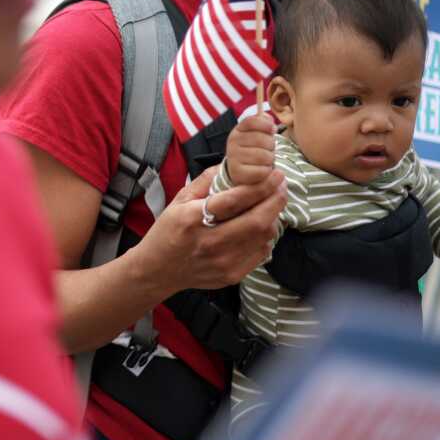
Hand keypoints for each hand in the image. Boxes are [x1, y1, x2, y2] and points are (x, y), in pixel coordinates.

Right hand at [130, 165, 285, 294]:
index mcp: (193, 219)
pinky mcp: (232, 275)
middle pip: (257, 220)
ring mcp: (223, 262)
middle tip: (281, 185)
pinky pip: (262, 252)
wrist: (158, 270)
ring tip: (271, 203)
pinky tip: (260, 226)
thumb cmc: (168, 231)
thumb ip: (205, 180)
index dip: (260, 186)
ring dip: (273, 217)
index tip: (274, 174)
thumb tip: (232, 164)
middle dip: (276, 199)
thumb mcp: (179, 200)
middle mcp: (210, 242)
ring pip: (264, 236)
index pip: (235, 200)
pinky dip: (266, 236)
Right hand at [225, 114, 275, 185]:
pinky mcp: (238, 173)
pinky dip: (267, 171)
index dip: (266, 125)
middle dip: (271, 146)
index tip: (272, 129)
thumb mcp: (256, 134)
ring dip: (270, 160)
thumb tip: (269, 119)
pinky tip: (262, 170)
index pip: (252, 121)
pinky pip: (262, 171)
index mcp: (238, 130)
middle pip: (263, 140)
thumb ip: (263, 123)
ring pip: (264, 156)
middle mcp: (233, 142)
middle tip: (268, 150)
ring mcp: (234, 157)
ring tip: (265, 161)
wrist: (240, 171)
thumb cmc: (253, 150)